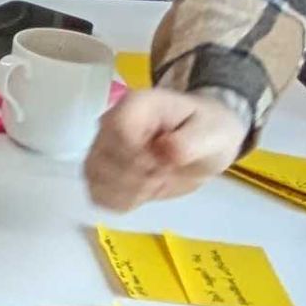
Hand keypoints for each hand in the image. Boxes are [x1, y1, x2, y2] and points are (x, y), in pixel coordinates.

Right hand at [85, 86, 247, 210]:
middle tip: (165, 175)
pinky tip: (141, 194)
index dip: (138, 157)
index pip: (117, 130)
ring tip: (154, 185)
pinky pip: (96, 191)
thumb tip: (164, 151)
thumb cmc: (208, 130)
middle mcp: (111, 121)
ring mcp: (103, 146)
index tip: (164, 166)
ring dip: (126, 191)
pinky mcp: (102, 169)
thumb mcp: (212, 133)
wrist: (203, 140)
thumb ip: (190, 142)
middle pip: (102, 157)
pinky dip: (119, 200)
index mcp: (137, 104)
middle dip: (136, 178)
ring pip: (94, 176)